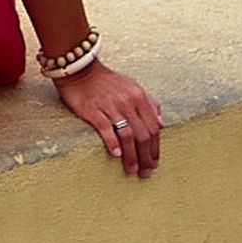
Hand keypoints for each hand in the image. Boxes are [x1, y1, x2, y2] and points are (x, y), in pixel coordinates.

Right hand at [52, 61, 162, 177]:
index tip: (154, 163)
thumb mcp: (132, 86)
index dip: (155, 148)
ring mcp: (110, 105)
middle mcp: (127, 101)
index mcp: (138, 96)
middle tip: (145, 172)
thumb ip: (149, 103)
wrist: (80, 69)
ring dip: (132, 156)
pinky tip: (116, 155)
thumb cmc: (107, 81)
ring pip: (128, 135)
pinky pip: (106, 128)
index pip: (153, 127)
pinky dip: (113, 143)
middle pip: (143, 134)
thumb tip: (161, 123)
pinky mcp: (93, 109)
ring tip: (132, 170)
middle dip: (146, 157)